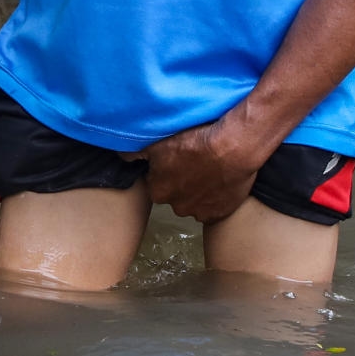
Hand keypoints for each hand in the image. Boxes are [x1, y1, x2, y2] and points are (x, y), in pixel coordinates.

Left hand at [143, 110, 278, 223]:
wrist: (234, 148)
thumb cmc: (195, 142)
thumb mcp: (158, 142)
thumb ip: (134, 153)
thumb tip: (120, 157)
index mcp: (158, 191)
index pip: (156, 183)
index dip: (165, 170)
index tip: (176, 159)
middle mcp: (177, 207)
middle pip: (175, 195)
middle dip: (182, 183)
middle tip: (194, 163)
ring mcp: (200, 212)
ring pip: (195, 202)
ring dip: (199, 190)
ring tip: (209, 170)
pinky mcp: (221, 213)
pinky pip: (214, 207)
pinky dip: (216, 197)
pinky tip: (220, 180)